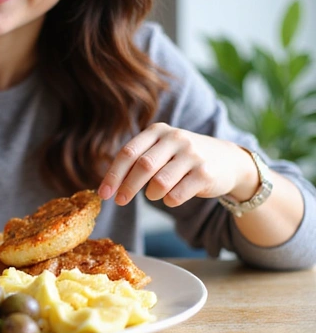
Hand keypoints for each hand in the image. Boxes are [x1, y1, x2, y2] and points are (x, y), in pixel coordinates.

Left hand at [98, 123, 256, 206]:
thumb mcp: (160, 151)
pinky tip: (172, 197)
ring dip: (151, 194)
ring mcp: (192, 154)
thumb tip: (108, 187)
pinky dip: (169, 201)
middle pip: (142, 167)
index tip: (103, 194)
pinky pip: (176, 195)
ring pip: (159, 183)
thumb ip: (136, 162)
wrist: (227, 161)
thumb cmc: (182, 159)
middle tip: (119, 201)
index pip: (128, 152)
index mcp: (158, 131)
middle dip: (127, 187)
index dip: (113, 175)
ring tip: (154, 194)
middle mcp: (175, 138)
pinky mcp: (206, 173)